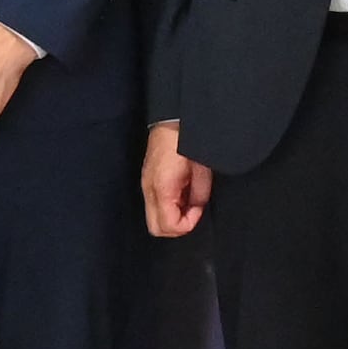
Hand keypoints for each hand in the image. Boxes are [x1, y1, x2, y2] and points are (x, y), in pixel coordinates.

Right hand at [143, 120, 211, 239]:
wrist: (172, 120)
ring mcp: (145, 185)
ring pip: (153, 219)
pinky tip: (179, 194)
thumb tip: (196, 208)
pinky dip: (166, 207)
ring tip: (186, 201)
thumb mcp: (202, 170)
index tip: (198, 211)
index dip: (187, 225)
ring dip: (171, 217)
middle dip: (176, 227)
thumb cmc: (188, 141)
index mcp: (162, 188)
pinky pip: (153, 205)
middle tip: (192, 213)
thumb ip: (199, 195)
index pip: (168, 225)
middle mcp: (149, 190)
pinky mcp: (146, 179)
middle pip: (156, 228)